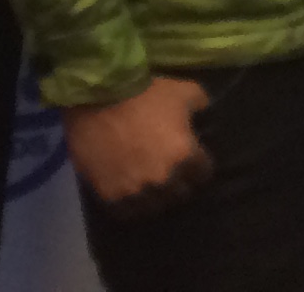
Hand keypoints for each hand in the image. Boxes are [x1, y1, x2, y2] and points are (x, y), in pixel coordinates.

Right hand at [65, 76, 213, 212]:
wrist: (98, 98)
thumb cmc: (144, 93)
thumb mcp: (183, 91)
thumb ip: (201, 104)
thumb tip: (205, 113)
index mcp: (184, 155)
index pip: (203, 173)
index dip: (199, 166)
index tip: (193, 161)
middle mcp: (163, 179)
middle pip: (180, 193)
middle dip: (179, 183)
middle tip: (172, 173)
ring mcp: (136, 190)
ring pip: (154, 207)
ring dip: (155, 198)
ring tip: (152, 188)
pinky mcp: (111, 195)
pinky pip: (127, 211)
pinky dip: (131, 206)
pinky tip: (131, 196)